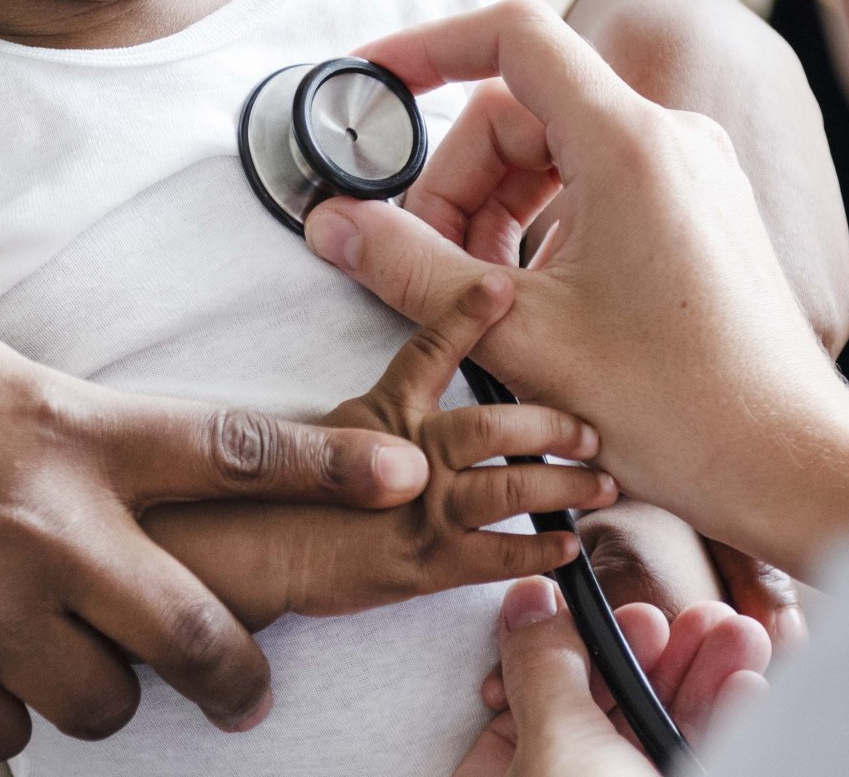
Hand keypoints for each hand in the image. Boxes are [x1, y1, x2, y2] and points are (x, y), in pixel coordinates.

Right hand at [0, 316, 435, 760]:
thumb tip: (130, 482)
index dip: (329, 467)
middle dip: (238, 673)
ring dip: (98, 688)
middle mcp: (45, 529)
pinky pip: (4, 735)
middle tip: (246, 683)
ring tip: (61, 653)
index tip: (404, 476)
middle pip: (194, 629)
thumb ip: (74, 432)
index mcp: (69, 432)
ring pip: (102, 701)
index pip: (232, 449)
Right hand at [148, 272, 612, 627]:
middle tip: (590, 425)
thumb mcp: (323, 432)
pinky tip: (568, 549)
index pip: (431, 349)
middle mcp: (409, 456)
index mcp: (385, 413)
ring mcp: (421, 510)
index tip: (503, 283)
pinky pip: (499, 556)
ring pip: (511, 489)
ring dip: (563, 486)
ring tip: (600, 482)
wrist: (247, 556)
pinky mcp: (427, 564)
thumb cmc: (272, 495)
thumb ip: (371, 414)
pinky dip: (540, 552)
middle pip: (494, 427)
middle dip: (550, 424)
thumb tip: (406, 408)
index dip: (469, 313)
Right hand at [307, 0, 848, 574]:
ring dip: (493, 208)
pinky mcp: (699, 207)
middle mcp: (668, 137)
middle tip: (420, 264)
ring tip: (473, 293)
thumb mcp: (515, 337)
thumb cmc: (679, 408)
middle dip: (453, 180)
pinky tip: (529, 300)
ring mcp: (691, 170)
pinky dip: (542, 223)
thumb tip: (329, 223)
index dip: (428, 45)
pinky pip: (596, 182)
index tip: (370, 81)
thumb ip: (410, 268)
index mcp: (628, 144)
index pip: (512, 34)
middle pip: (518, 109)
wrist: (791, 463)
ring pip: (553, 150)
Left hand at [454, 577, 769, 776]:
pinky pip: (697, 754)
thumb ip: (542, 668)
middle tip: (703, 615)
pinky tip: (748, 683)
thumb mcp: (557, 748)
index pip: (531, 704)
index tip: (632, 613)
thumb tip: (528, 602)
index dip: (582, 653)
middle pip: (608, 714)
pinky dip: (725, 723)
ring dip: (706, 678)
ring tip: (739, 634)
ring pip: (659, 733)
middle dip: (662, 656)